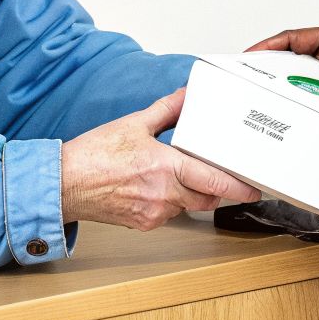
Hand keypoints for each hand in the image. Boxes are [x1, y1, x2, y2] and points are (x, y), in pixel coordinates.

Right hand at [60, 89, 259, 230]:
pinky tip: (157, 186)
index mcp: (165, 168)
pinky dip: (171, 201)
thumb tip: (186, 96)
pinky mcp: (143, 223)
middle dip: (219, 192)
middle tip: (225, 181)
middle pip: (207, 200)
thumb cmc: (93, 156)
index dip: (238, 188)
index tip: (254, 188)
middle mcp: (164, 194)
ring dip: (191, 194)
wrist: (64, 184)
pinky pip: (168, 214)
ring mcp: (154, 213)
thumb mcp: (134, 124)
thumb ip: (166, 110)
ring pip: (187, 207)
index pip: (213, 181)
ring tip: (180, 175)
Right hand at [247, 22, 318, 109]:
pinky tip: (310, 123)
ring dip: (297, 98)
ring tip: (279, 107)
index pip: (296, 39)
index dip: (272, 46)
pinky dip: (318, 116)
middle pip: (296, 67)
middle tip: (256, 85)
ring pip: (310, 90)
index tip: (252, 54)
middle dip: (275, 74)